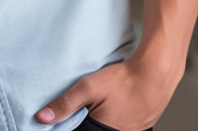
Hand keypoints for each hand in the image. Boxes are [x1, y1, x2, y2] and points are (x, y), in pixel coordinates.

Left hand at [35, 55, 181, 130]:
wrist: (156, 73)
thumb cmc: (123, 81)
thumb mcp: (88, 87)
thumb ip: (65, 104)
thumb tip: (41, 117)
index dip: (70, 125)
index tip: (68, 118)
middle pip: (93, 129)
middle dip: (85, 121)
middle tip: (82, 109)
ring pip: (106, 128)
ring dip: (97, 121)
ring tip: (99, 105)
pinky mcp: (139, 126)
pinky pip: (120, 126)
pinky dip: (112, 119)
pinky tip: (112, 105)